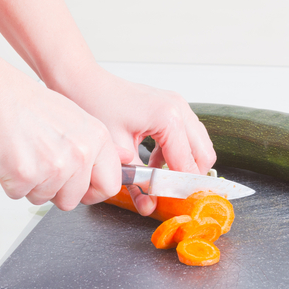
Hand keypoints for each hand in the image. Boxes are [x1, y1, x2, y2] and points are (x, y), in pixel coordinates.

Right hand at [0, 75, 121, 210]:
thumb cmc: (34, 107)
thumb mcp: (80, 119)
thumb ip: (101, 146)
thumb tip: (126, 160)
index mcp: (98, 140)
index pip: (110, 186)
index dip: (92, 192)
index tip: (82, 190)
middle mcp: (80, 155)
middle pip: (72, 200)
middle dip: (56, 191)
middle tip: (44, 165)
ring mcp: (54, 167)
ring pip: (44, 199)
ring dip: (33, 185)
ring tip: (28, 156)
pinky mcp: (26, 176)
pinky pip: (19, 195)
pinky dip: (12, 182)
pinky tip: (14, 158)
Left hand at [54, 65, 215, 216]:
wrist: (84, 81)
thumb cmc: (95, 106)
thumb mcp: (117, 151)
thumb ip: (136, 181)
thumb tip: (149, 206)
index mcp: (168, 119)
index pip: (188, 165)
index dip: (182, 189)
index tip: (177, 206)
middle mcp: (179, 109)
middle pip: (204, 155)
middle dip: (189, 178)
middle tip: (171, 196)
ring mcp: (178, 104)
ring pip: (199, 145)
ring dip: (184, 165)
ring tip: (160, 179)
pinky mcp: (172, 105)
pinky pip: (187, 135)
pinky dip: (177, 152)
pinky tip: (154, 163)